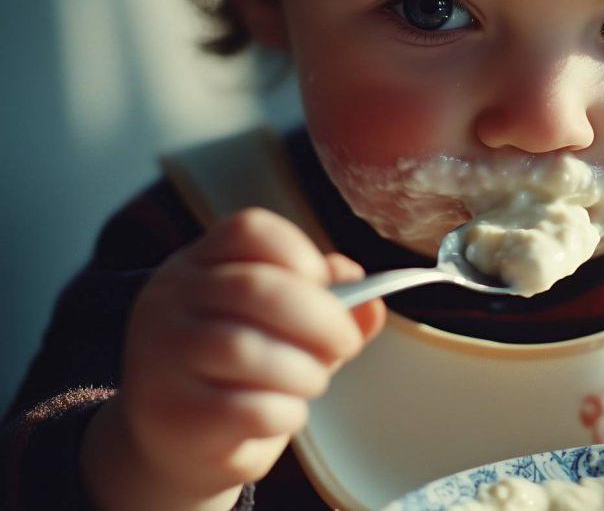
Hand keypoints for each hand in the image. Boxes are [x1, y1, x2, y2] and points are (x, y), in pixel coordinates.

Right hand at [118, 208, 385, 499]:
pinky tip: (287, 412)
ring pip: (246, 349)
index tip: (331, 286)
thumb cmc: (235, 372)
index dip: (302, 254)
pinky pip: (245, 407)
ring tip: (314, 381)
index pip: (249, 231)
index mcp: (198, 264)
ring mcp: (161, 356)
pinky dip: (285, 411)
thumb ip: (327, 307)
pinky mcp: (172, 414)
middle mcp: (169, 301)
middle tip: (346, 341)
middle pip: (254, 288)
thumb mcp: (279, 327)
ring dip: (304, 370)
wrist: (174, 441)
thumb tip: (373, 304)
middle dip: (320, 316)